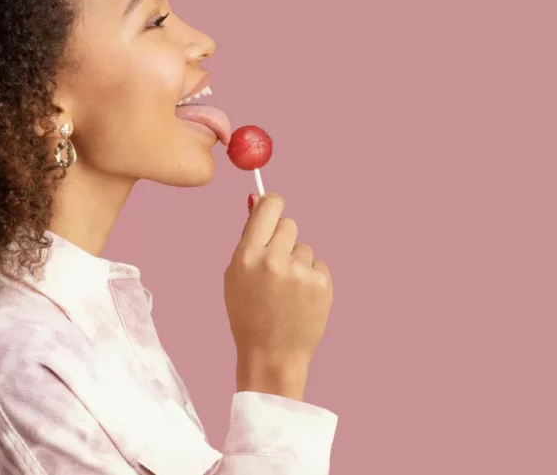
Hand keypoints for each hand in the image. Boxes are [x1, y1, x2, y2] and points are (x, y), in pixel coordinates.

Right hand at [224, 193, 332, 400]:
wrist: (271, 355)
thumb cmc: (249, 315)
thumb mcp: (235, 276)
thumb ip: (249, 239)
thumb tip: (258, 200)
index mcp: (246, 256)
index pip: (268, 208)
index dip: (273, 204)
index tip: (275, 208)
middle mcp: (273, 260)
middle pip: (289, 224)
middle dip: (284, 239)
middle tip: (278, 266)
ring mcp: (299, 272)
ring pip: (304, 248)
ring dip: (298, 263)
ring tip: (287, 292)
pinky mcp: (321, 284)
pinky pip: (318, 266)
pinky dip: (312, 279)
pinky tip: (301, 300)